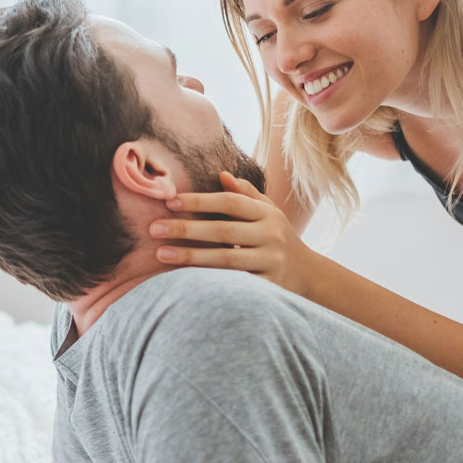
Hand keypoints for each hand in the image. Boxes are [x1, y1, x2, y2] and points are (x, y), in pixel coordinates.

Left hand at [150, 171, 317, 295]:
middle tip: (153, 228)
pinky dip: (209, 281)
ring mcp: (270, 262)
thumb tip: (221, 174)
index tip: (170, 202)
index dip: (200, 201)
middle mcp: (270, 236)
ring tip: (160, 253)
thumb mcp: (268, 212)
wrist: (309, 275)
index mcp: (266, 214)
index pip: (229, 202)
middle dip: (186, 229)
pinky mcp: (268, 287)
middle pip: (223, 230)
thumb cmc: (278, 237)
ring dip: (191, 256)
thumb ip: (246, 194)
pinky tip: (184, 280)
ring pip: (225, 259)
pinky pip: (233, 284)